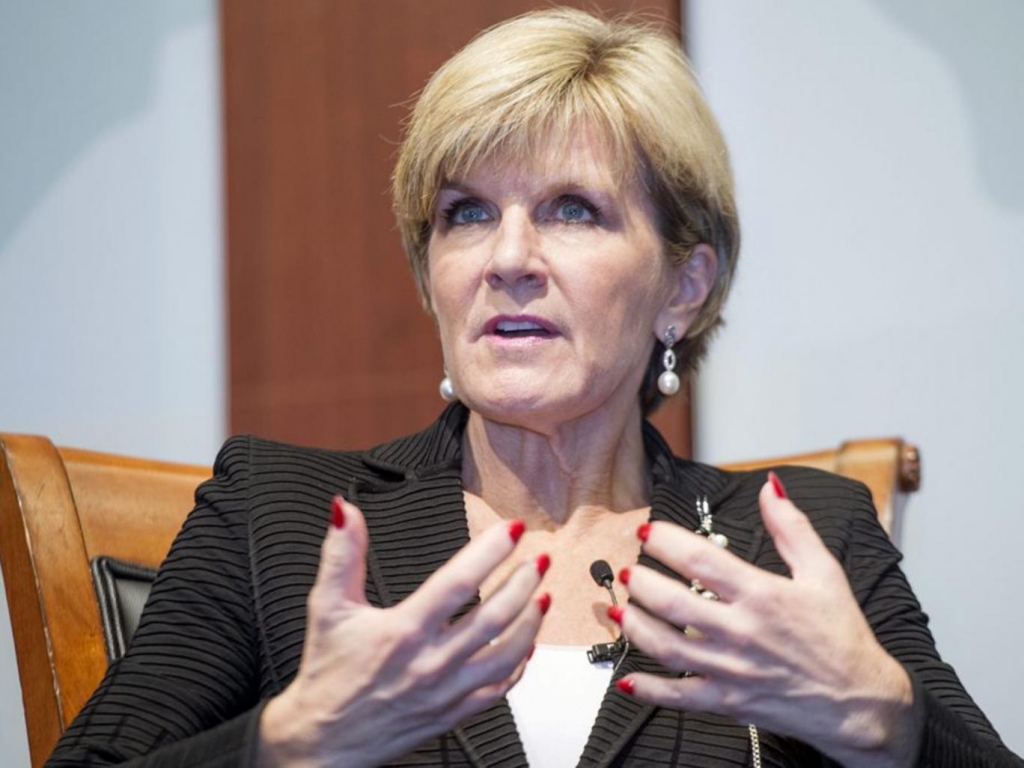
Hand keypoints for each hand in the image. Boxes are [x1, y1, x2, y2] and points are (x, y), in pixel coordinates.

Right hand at [259, 497, 547, 767]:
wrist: (324, 741)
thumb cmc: (328, 673)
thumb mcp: (327, 607)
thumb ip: (341, 555)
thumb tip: (345, 512)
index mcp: (403, 631)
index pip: (458, 582)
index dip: (491, 551)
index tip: (512, 528)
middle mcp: (431, 662)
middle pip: (494, 616)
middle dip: (523, 582)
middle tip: (538, 558)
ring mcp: (447, 690)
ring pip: (506, 653)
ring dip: (531, 621)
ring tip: (542, 593)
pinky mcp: (453, 713)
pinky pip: (499, 688)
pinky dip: (519, 663)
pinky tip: (527, 643)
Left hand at [614, 473, 917, 767]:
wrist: (862, 703)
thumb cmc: (843, 637)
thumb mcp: (824, 572)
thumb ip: (792, 527)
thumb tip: (770, 488)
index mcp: (762, 594)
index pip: (700, 559)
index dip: (666, 541)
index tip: (648, 531)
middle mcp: (742, 631)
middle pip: (673, 602)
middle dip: (641, 582)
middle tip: (627, 569)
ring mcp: (732, 669)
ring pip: (666, 646)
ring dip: (634, 626)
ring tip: (619, 609)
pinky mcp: (729, 701)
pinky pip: (679, 696)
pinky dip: (650, 690)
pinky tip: (628, 679)